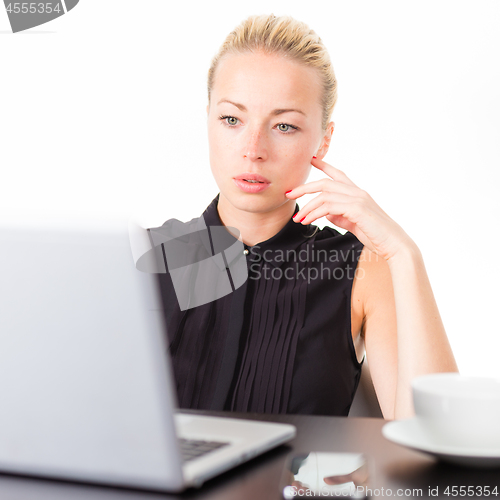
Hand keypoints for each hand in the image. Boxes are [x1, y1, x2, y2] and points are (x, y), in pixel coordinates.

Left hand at [285, 157, 413, 261]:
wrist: (395, 245)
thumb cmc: (376, 236)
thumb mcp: (353, 224)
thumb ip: (340, 216)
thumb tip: (326, 214)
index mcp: (357, 193)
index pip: (338, 174)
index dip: (324, 165)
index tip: (310, 160)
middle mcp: (358, 192)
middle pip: (325, 182)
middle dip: (304, 187)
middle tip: (289, 194)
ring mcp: (358, 199)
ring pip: (324, 194)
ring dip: (307, 206)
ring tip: (297, 218)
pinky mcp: (357, 209)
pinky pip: (329, 206)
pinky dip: (314, 213)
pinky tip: (307, 221)